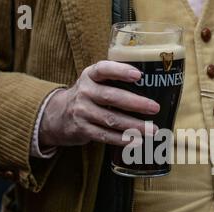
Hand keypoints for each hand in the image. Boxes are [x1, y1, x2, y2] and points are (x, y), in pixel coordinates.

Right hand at [39, 60, 158, 147]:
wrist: (57, 115)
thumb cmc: (88, 95)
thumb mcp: (94, 81)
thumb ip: (114, 80)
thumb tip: (153, 85)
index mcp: (90, 75)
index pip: (104, 69)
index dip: (120, 71)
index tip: (138, 75)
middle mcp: (84, 92)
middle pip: (112, 97)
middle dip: (136, 103)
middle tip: (155, 108)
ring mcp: (82, 112)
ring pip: (111, 119)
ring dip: (134, 126)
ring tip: (153, 130)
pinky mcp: (82, 129)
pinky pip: (105, 135)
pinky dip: (122, 139)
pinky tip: (136, 140)